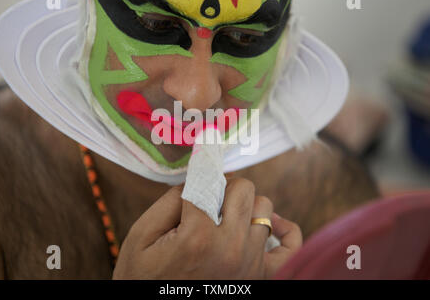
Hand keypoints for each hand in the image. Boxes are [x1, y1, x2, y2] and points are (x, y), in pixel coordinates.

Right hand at [113, 178, 301, 279]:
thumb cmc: (143, 278)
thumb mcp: (140, 237)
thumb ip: (169, 201)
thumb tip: (198, 178)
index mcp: (198, 237)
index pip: (209, 181)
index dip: (202, 166)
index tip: (205, 151)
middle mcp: (232, 249)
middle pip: (244, 189)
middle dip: (224, 186)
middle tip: (208, 197)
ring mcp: (252, 265)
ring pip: (265, 208)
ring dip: (245, 205)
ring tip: (226, 214)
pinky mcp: (263, 277)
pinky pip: (290, 245)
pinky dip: (284, 228)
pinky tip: (270, 223)